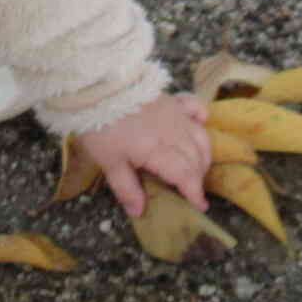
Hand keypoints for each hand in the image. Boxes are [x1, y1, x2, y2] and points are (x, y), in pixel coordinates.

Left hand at [76, 92, 211, 217]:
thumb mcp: (109, 163)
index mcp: (159, 150)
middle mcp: (174, 132)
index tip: (199, 206)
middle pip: (196, 158)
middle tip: (192, 190)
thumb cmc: (101, 128)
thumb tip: (140, 212)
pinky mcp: (170, 99)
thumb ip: (126, 188)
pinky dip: (202, 117)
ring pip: (200, 136)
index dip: (195, 192)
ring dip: (203, 154)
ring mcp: (175, 113)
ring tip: (197, 167)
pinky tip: (201, 123)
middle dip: (198, 177)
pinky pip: (195, 107)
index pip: (186, 175)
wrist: (98, 88)